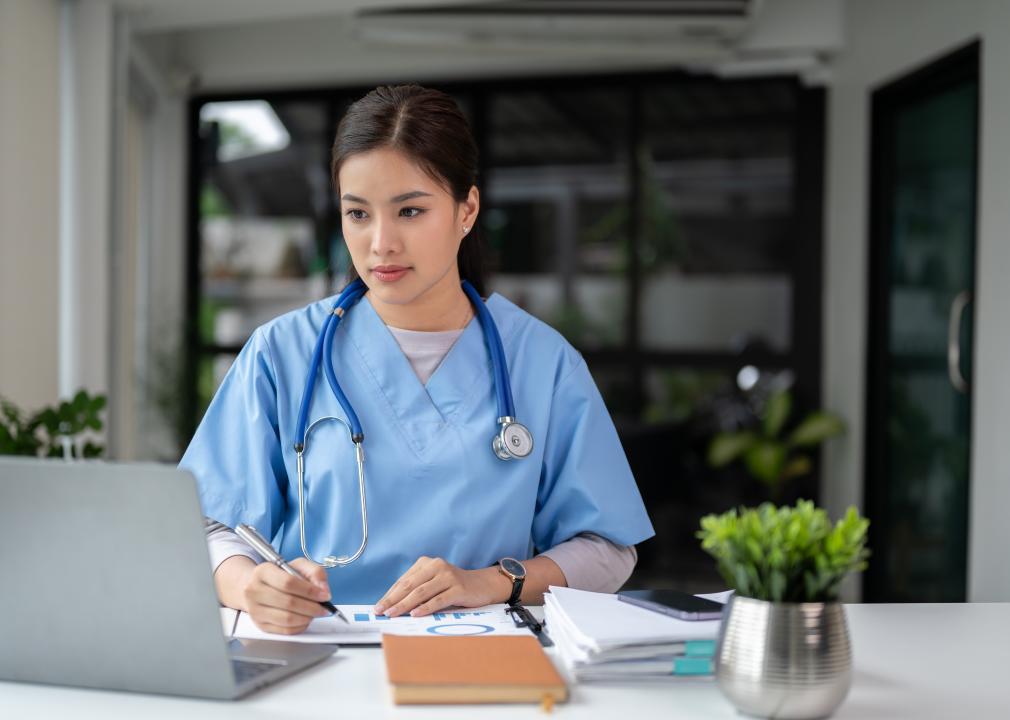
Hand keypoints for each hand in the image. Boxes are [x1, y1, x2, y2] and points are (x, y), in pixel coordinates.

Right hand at [239, 557, 332, 634]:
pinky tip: (306, 619)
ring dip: (307, 617)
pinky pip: (284, 630)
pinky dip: (300, 626)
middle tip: (324, 608)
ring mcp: (255, 610)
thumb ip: (315, 572)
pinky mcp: (260, 625)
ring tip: (316, 613)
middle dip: (312, 607)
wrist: (259, 586)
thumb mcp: (298, 565)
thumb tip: (323, 589)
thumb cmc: (281, 575)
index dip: (309, 591)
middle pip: (288, 602)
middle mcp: (254, 591)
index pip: (288, 583)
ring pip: (287, 619)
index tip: (324, 595)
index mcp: (263, 571)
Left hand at [374, 556, 510, 617]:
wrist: (482, 585)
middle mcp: (436, 566)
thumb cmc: (453, 587)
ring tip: (393, 614)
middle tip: (381, 611)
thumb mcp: (433, 583)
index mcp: (426, 563)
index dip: (390, 594)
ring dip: (405, 605)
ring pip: (421, 592)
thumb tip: (392, 606)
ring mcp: (448, 576)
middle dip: (393, 600)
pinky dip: (425, 608)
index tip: (379, 606)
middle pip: (410, 585)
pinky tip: (415, 614)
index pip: (404, 581)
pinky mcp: (458, 588)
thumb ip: (416, 590)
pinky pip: (438, 599)